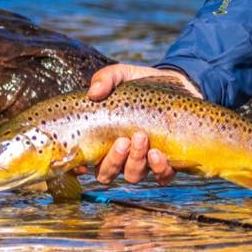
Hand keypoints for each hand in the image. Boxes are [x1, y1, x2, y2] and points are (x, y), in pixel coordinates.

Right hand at [81, 63, 200, 185]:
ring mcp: (143, 160)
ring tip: (142, 138)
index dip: (78, 169)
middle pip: (108, 172)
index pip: (83, 164)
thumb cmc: (140, 83)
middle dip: (114, 160)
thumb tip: (93, 92)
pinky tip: (158, 154)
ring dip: (136, 161)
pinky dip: (160, 169)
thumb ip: (106, 79)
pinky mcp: (168, 159)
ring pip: (133, 175)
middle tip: (123, 140)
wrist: (174, 82)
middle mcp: (120, 155)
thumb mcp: (122, 75)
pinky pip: (163, 176)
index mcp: (102, 140)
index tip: (82, 165)